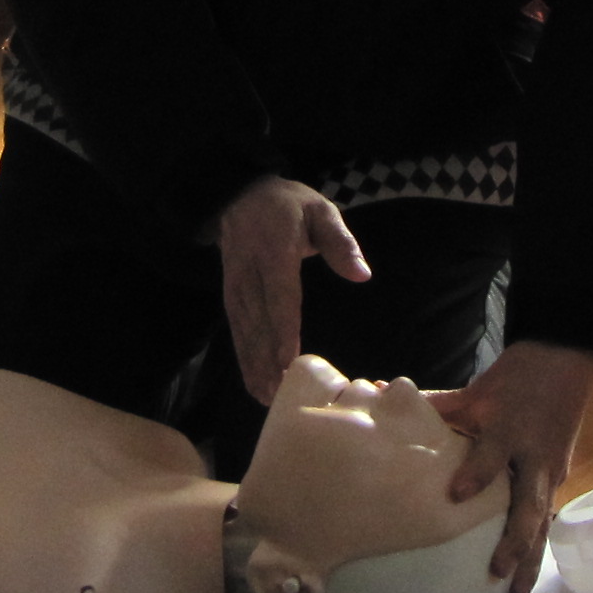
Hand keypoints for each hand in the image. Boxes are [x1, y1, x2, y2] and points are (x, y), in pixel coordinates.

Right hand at [212, 173, 368, 405]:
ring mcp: (236, 285)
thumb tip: (361, 274)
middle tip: (279, 395)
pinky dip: (243, 358)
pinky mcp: (230, 295)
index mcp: (275, 251)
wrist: (239, 193)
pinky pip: (235, 330)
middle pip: (258, 322)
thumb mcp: (320, 210)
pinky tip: (254, 383)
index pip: (280, 296)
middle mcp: (249, 273)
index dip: (283, 330)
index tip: (289, 361)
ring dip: (253, 366)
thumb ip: (340, 242)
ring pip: (243, 331)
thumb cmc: (289, 205)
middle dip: (267, 360)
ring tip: (266, 398)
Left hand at [439, 338, 592, 591]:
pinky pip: (545, 521)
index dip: (475, 474)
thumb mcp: (476, 391)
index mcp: (510, 430)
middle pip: (529, 506)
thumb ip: (435, 406)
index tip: (455, 494)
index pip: (491, 456)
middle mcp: (534, 458)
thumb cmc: (515, 378)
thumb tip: (378, 395)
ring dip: (529, 561)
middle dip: (515, 542)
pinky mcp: (556, 481)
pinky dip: (535, 551)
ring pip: (542, 524)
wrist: (565, 363)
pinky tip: (521, 580)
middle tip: (496, 571)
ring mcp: (550, 472)